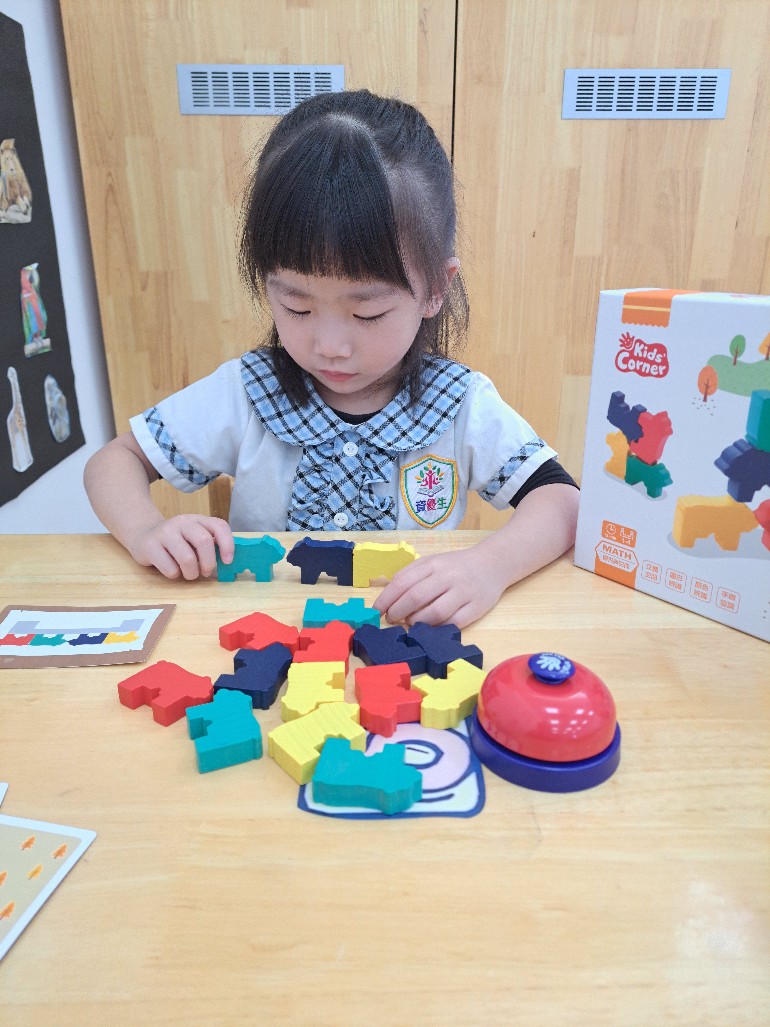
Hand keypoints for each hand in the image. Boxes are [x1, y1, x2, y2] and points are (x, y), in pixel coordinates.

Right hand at [127, 515, 233, 580]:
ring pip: (187, 558)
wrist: (142, 535)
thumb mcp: (193, 537)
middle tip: (206, 572)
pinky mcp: (150, 546)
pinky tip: (172, 569)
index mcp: (197, 519)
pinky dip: (175, 575)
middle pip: (204, 542)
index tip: (227, 561)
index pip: (219, 526)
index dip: (227, 544)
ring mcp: (165, 532)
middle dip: (209, 563)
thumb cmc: (176, 541)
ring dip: (192, 573)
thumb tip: (227, 561)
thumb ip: (210, 544)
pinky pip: (170, 569)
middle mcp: (182, 522)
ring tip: (189, 574)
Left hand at [373, 547, 507, 628]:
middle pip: (416, 597)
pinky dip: (437, 628)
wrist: (493, 564)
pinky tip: (430, 627)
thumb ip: (411, 575)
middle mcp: (448, 576)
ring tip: (410, 622)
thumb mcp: (432, 562)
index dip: (387, 598)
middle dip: (398, 611)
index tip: (377, 610)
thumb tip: (387, 595)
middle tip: (391, 619)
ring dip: (417, 622)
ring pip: (435, 613)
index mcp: (434, 564)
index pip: (403, 581)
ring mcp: (464, 592)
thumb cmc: (455, 566)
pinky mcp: (476, 608)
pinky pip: (453, 623)